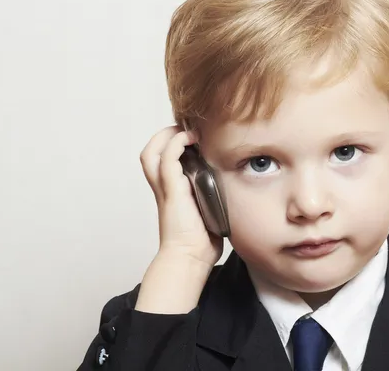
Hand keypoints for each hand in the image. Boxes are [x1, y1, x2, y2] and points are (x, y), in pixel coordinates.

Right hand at [140, 125, 223, 268]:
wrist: (189, 258)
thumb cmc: (200, 241)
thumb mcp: (209, 209)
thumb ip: (213, 194)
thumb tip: (237, 184)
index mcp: (172, 190)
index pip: (162, 158)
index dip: (173, 143)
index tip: (194, 136)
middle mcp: (164, 186)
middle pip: (151, 150)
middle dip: (167, 135)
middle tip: (189, 130)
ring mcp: (165, 187)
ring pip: (152, 151)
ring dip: (168, 136)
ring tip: (188, 131)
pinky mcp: (171, 190)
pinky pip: (167, 158)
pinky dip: (176, 143)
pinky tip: (191, 139)